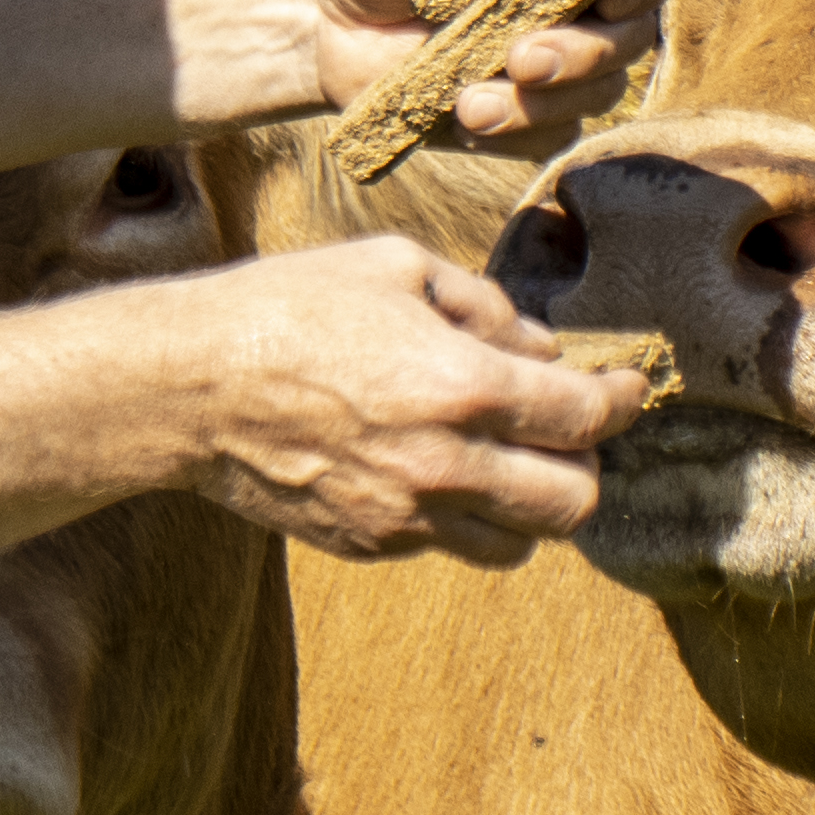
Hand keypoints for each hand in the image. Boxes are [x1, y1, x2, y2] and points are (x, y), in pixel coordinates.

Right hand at [156, 236, 643, 565]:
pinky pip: (449, 546)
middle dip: (586, 465)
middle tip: (568, 431)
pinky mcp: (369, 545)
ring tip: (508, 459)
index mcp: (462, 387)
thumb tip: (539, 349)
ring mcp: (406, 518)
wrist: (190, 387)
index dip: (621, 400)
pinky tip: (434, 468)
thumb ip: (485, 307)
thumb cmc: (290, 307)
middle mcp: (445, 467)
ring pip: (518, 544)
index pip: (583, 417)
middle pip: (573, 504)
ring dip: (530, 504)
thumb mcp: (396, 267)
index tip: (625, 387)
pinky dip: (463, 515)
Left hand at [293, 0, 688, 149]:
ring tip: (469, 103)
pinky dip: (515, 132)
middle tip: (521, 59)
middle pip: (636, 32)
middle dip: (586, 52)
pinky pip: (552, 135)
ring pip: (599, 91)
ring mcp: (558, 60)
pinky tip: (463, 119)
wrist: (319, 20)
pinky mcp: (527, 114)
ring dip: (545, 102)